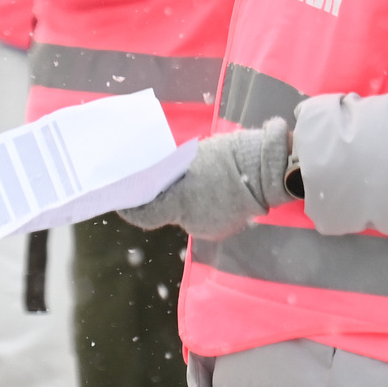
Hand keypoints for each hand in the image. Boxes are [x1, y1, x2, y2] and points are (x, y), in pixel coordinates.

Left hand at [117, 119, 296, 240]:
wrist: (266, 170)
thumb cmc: (228, 156)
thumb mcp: (193, 159)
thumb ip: (174, 175)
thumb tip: (162, 178)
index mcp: (179, 201)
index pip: (145, 214)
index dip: (131, 210)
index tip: (121, 203)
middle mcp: (191, 220)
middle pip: (170, 212)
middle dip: (169, 199)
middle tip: (170, 182)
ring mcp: (209, 228)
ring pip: (190, 216)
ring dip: (191, 203)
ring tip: (203, 184)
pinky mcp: (225, 229)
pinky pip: (208, 219)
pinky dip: (208, 208)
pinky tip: (218, 192)